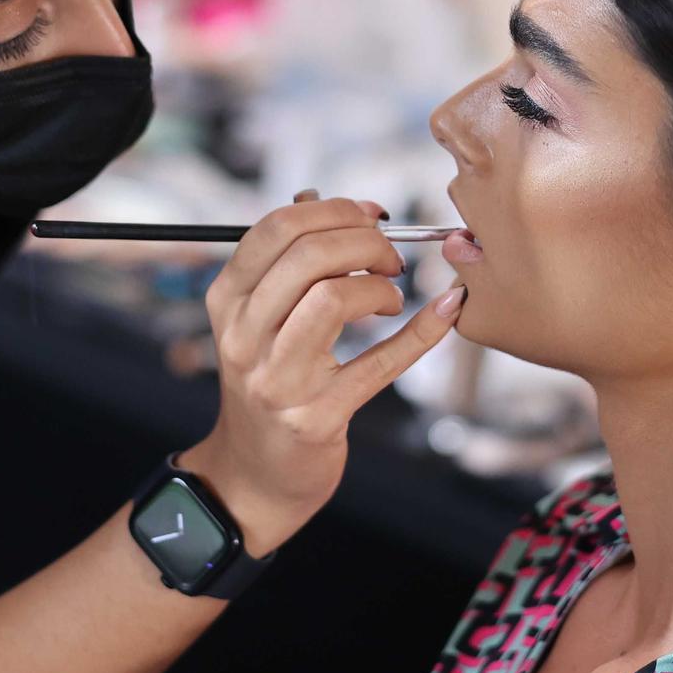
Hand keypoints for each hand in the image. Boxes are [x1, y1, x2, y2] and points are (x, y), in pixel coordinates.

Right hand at [181, 192, 465, 555]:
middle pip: (307, 256)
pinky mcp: (317, 419)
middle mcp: (244, 337)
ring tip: (392, 295)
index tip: (370, 216)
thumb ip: (283, 261)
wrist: (256, 474)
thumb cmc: (269, 381)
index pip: (276, 229)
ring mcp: (277, 381)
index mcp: (227, 300)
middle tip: (390, 257)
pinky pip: (379, 363)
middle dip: (364, 242)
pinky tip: (445, 310)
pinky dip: (422, 331)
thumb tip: (316, 198)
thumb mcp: (258, 319)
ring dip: (378, 284)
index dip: (333, 210)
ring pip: (331, 297)